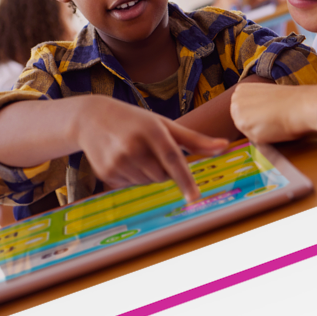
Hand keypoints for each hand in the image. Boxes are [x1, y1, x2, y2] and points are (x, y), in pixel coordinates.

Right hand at [74, 98, 228, 201]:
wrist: (91, 118)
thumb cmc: (136, 121)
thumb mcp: (164, 124)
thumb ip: (195, 139)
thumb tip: (225, 146)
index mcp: (152, 130)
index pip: (173, 159)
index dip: (185, 179)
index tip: (194, 197)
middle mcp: (133, 146)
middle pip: (162, 176)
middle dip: (162, 168)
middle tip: (149, 150)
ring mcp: (117, 160)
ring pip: (147, 182)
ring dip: (147, 173)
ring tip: (133, 152)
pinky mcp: (106, 173)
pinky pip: (130, 185)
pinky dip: (131, 176)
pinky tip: (121, 158)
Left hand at [227, 79, 316, 144]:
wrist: (299, 106)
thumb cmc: (288, 99)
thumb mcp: (263, 93)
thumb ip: (252, 101)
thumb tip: (251, 111)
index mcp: (239, 90)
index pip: (241, 107)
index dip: (255, 111)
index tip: (266, 109)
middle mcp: (235, 104)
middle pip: (240, 119)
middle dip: (253, 121)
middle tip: (270, 117)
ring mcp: (241, 119)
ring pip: (247, 130)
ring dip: (258, 129)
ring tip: (273, 121)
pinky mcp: (250, 134)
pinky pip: (255, 139)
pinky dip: (264, 137)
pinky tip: (274, 128)